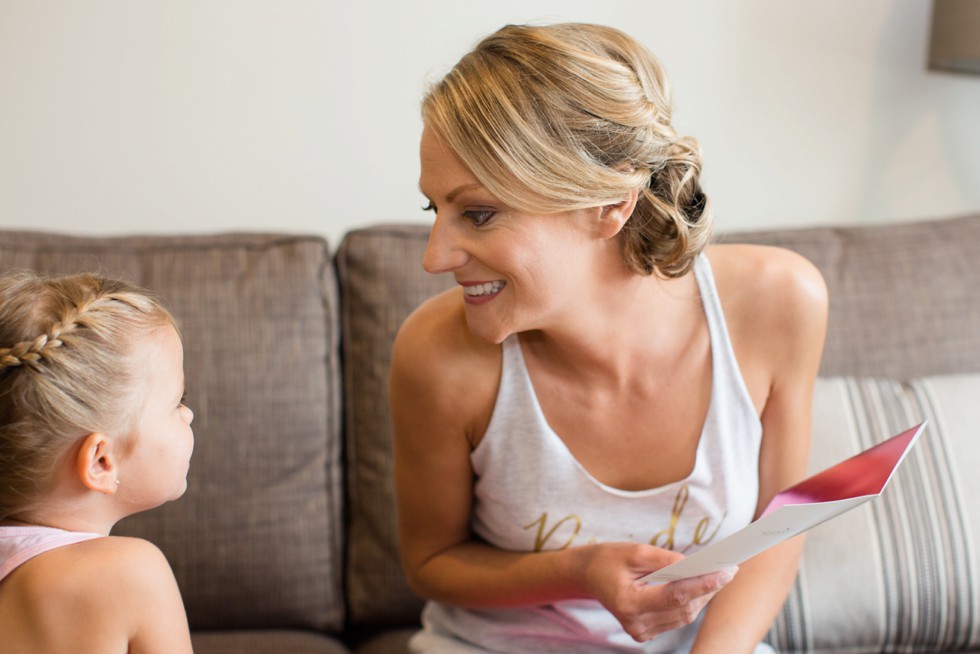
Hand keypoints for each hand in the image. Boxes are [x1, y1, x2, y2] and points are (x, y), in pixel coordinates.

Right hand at [574, 542, 736, 642]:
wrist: (588, 574)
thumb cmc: (609, 559)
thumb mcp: (634, 551)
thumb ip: (664, 559)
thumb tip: (694, 565)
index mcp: (629, 602)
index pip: (675, 596)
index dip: (703, 584)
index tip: (726, 571)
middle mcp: (635, 623)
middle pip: (684, 608)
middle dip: (708, 589)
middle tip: (729, 569)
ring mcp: (640, 632)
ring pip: (684, 616)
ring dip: (703, 596)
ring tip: (720, 576)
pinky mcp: (644, 633)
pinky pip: (676, 619)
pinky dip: (690, 602)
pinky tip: (701, 587)